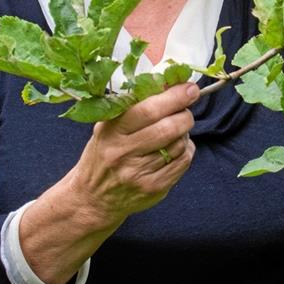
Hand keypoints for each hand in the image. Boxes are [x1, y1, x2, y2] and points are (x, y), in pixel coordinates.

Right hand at [66, 82, 198, 227]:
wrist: (93, 198)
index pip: (148, 110)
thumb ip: (131, 107)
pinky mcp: (154, 189)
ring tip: (175, 132)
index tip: (190, 88)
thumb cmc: (103, 154)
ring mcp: (139, 173)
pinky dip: (186, 151)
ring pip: (179, 145)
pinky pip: (183, 163)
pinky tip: (175, 149)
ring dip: (184, 134)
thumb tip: (168, 85)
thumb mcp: (106, 128)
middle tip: (185, 111)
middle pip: (168, 128)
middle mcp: (123, 153)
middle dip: (185, 115)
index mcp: (111, 132)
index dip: (174, 97)